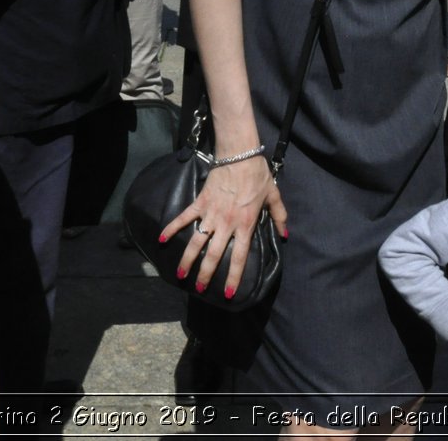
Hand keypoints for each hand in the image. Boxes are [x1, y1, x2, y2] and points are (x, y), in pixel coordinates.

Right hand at [160, 153, 286, 299]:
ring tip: (181, 274)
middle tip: (199, 289)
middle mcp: (226, 223)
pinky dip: (172, 228)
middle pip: (214, 255)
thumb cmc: (258, 175)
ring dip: (188, 259)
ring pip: (196, 242)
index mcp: (245, 224)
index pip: (239, 257)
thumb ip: (280, 217)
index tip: (228, 293)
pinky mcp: (200, 203)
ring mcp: (211, 214)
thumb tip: (285, 235)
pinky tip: (162, 240)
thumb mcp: (274, 196)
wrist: (239, 154)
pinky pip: (184, 218)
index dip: (232, 276)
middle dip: (206, 274)